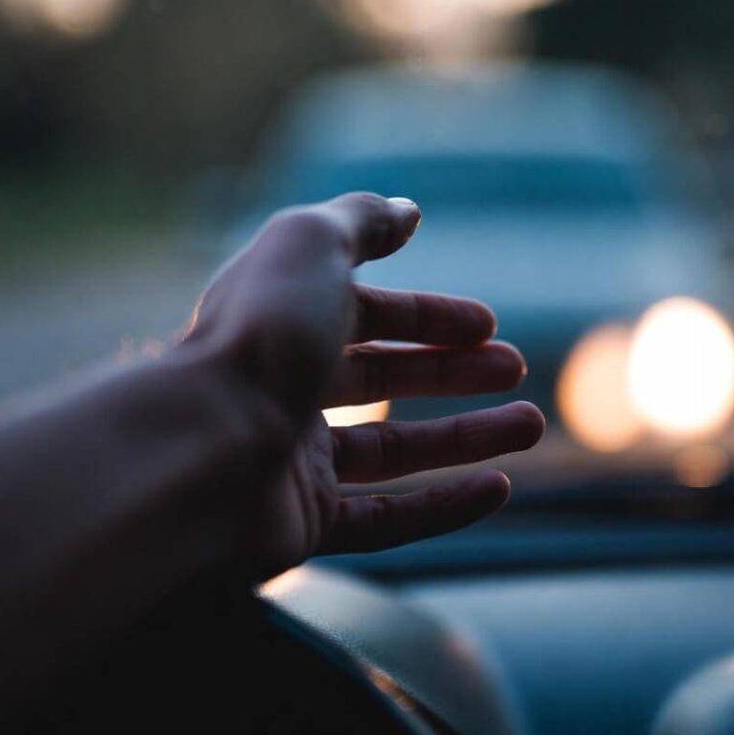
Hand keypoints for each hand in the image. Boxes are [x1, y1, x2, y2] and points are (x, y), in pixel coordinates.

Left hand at [185, 192, 543, 576]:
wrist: (200, 451)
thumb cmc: (258, 338)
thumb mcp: (311, 245)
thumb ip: (361, 221)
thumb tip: (409, 210)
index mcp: (283, 323)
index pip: (367, 316)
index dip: (429, 315)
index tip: (488, 324)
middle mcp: (285, 389)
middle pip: (382, 379)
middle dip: (453, 371)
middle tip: (515, 368)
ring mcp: (293, 460)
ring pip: (395, 453)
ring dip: (467, 437)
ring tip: (533, 426)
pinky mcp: (304, 524)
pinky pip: (385, 520)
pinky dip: (444, 506)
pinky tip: (498, 491)